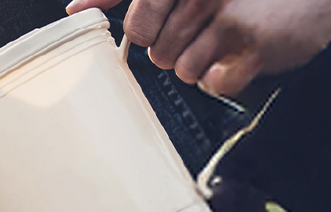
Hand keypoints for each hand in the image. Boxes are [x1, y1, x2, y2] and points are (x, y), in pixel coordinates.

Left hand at [66, 0, 330, 95]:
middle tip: (204, 30)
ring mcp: (228, 19)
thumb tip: (76, 9)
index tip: (165, 24)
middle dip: (174, 47)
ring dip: (200, 63)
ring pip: (181, 69)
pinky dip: (224, 78)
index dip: (146, 31)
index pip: (136, 22)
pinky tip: (240, 57)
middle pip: (155, 49)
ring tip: (224, 41)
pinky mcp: (255, 47)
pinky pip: (214, 83)